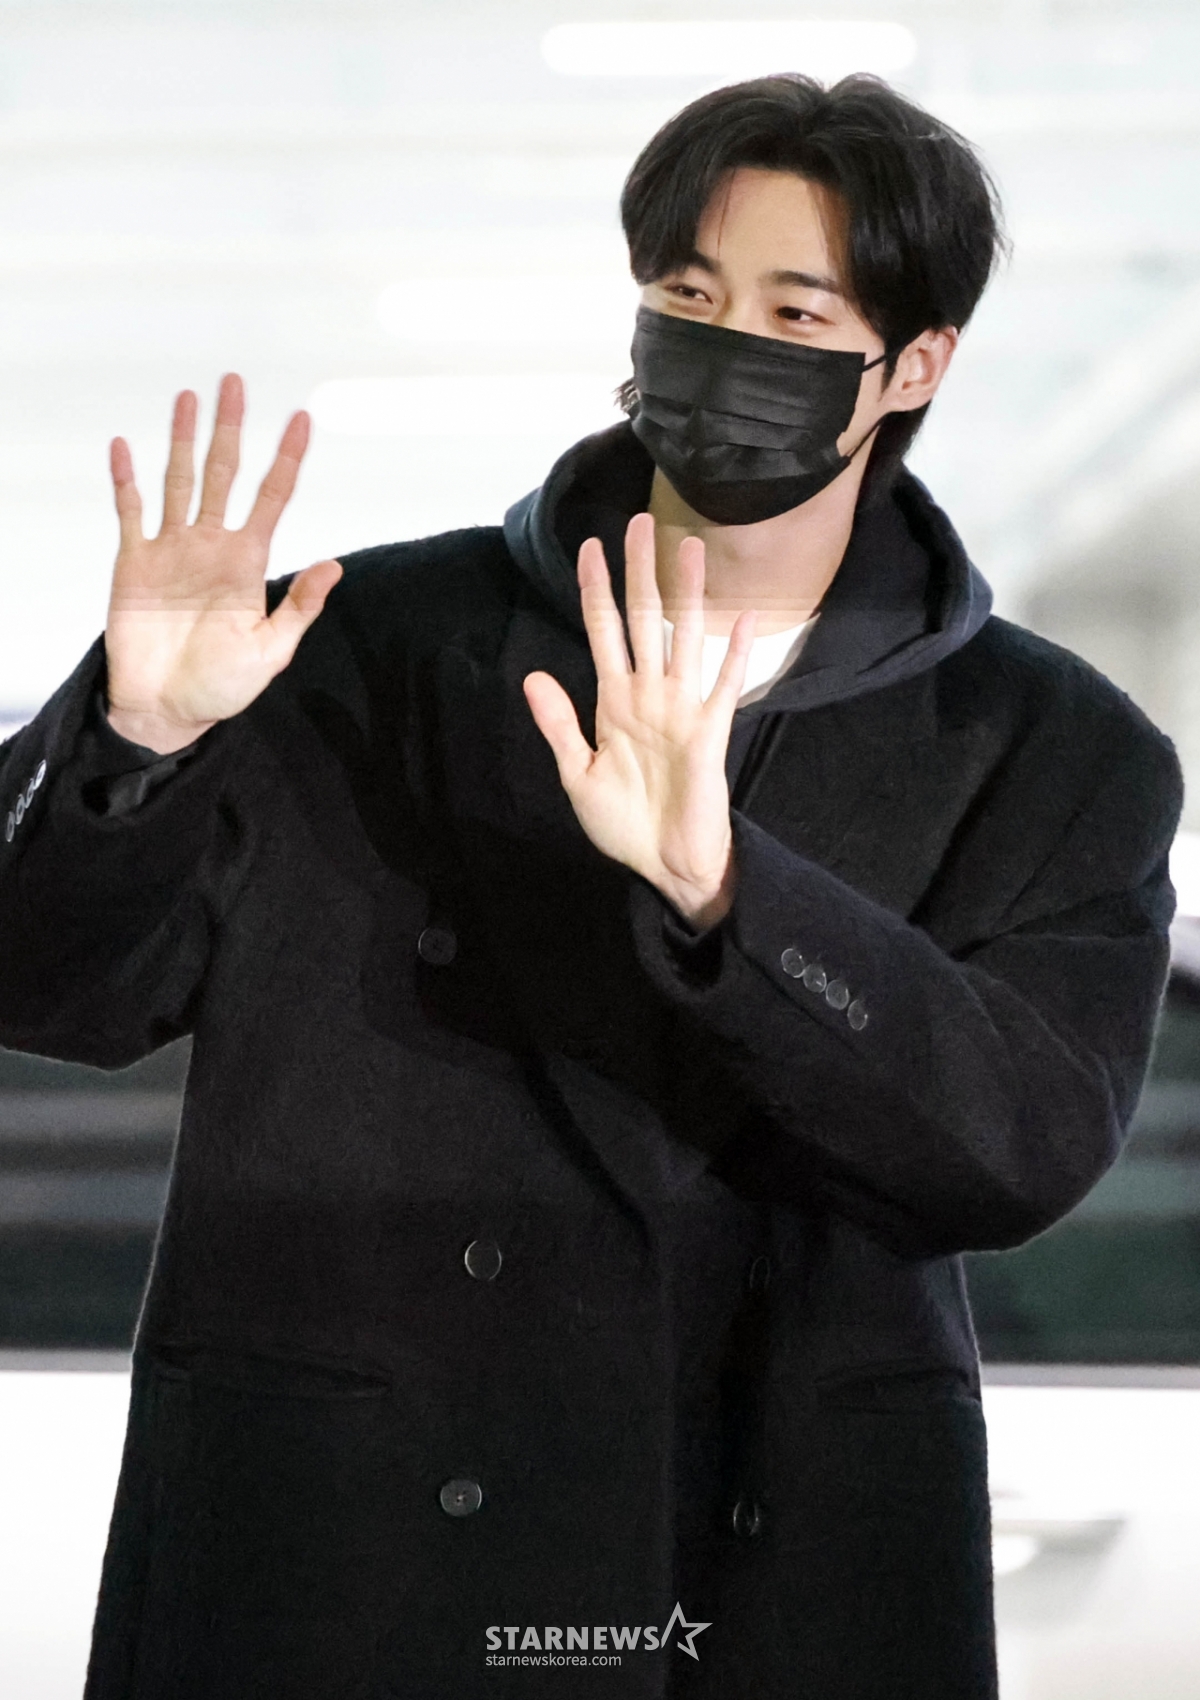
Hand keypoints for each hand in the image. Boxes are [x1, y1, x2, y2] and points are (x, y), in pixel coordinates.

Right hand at [104, 373, 343, 753]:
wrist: (167, 710)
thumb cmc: (222, 686)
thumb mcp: (270, 651)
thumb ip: (299, 608)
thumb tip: (334, 566)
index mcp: (248, 562)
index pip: (272, 497)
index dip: (287, 458)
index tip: (302, 418)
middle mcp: (211, 546)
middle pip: (223, 473)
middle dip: (230, 429)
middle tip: (234, 382)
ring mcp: (172, 550)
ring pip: (179, 480)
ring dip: (182, 439)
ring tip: (188, 398)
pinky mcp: (135, 563)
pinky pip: (130, 512)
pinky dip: (126, 479)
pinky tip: (125, 445)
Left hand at [523, 512, 755, 927]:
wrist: (665, 864)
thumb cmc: (624, 825)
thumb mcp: (577, 775)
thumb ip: (559, 725)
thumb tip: (533, 676)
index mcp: (613, 701)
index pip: (604, 630)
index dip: (596, 589)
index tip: (588, 546)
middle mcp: (648, 695)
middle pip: (645, 619)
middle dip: (641, 572)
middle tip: (641, 522)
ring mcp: (681, 710)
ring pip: (683, 639)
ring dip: (688, 594)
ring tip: (692, 548)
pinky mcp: (710, 734)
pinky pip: (723, 688)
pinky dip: (733, 655)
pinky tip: (742, 619)